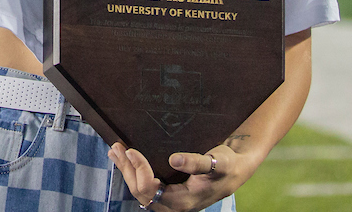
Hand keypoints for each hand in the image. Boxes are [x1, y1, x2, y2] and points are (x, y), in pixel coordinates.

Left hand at [109, 143, 241, 211]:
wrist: (236, 170)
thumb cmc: (228, 166)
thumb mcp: (217, 163)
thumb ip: (197, 163)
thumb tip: (175, 160)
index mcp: (183, 201)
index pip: (151, 190)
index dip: (139, 171)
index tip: (132, 150)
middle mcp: (174, 204)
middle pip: (141, 192)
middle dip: (127, 170)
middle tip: (117, 147)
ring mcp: (170, 200)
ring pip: (141, 190)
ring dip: (127, 171)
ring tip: (115, 151)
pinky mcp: (169, 192)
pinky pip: (146, 186)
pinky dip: (133, 172)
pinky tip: (125, 159)